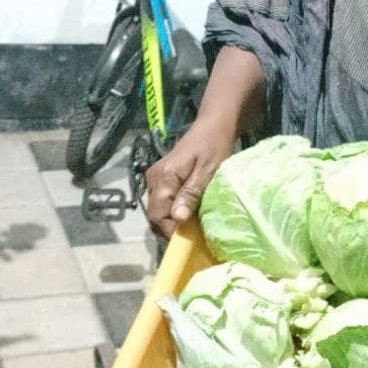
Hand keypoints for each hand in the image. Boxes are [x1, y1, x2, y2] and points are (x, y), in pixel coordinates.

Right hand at [145, 120, 235, 239]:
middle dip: (171, 229)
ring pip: (159, 210)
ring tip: (193, 231)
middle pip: (155, 215)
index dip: (170, 231)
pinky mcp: (163, 179)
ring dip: (173, 223)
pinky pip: (164, 202)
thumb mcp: (208, 171)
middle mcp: (153, 179)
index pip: (157, 214)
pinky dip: (174, 213)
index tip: (188, 242)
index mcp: (163, 177)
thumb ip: (191, 194)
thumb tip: (177, 218)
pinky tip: (189, 217)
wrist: (214, 125)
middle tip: (193, 239)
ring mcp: (156, 179)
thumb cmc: (214, 146)